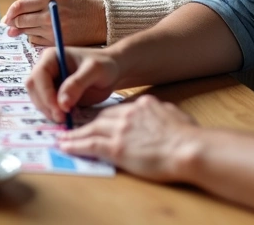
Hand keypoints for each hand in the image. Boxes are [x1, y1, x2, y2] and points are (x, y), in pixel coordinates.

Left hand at [3, 0, 105, 44]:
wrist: (102, 20)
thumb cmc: (81, 4)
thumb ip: (35, 3)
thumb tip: (8, 19)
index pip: (19, 6)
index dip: (10, 12)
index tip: (8, 16)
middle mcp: (50, 15)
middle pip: (20, 21)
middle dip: (14, 22)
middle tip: (14, 23)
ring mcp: (53, 29)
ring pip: (27, 32)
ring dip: (25, 29)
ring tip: (34, 25)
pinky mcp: (57, 41)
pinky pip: (36, 41)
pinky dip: (35, 37)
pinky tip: (43, 32)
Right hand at [25, 45, 120, 122]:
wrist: (111, 72)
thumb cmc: (104, 66)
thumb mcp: (94, 70)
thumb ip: (77, 84)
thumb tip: (62, 103)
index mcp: (51, 57)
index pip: (38, 76)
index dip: (46, 94)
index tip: (61, 109)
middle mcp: (45, 68)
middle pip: (33, 88)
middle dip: (45, 105)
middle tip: (62, 118)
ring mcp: (47, 82)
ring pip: (37, 99)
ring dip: (49, 111)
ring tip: (68, 117)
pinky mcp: (52, 94)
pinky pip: (45, 106)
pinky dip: (53, 113)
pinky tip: (68, 116)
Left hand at [56, 95, 199, 181]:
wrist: (190, 149)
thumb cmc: (190, 137)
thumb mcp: (175, 115)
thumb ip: (163, 113)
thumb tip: (162, 115)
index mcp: (143, 105)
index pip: (118, 109)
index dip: (106, 117)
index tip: (98, 122)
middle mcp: (128, 114)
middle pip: (101, 118)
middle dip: (87, 124)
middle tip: (74, 128)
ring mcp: (121, 130)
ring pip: (91, 130)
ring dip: (75, 134)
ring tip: (63, 138)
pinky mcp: (117, 147)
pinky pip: (90, 145)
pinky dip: (75, 145)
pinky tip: (65, 146)